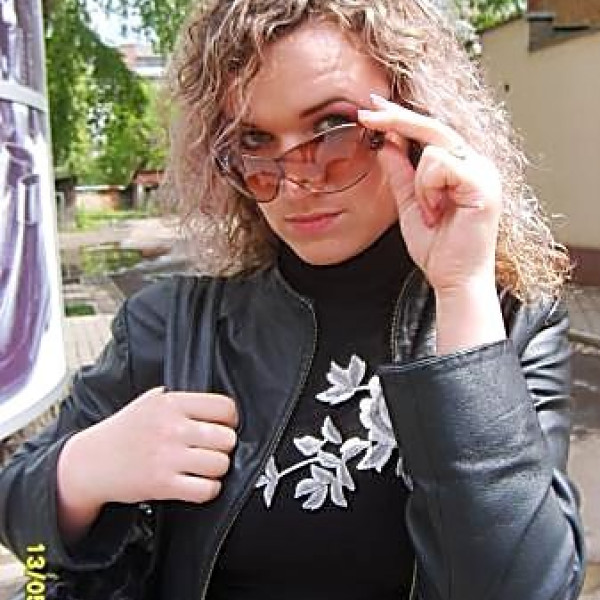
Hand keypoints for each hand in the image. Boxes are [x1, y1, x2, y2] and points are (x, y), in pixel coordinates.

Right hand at [59, 387, 238, 506]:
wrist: (91, 461)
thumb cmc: (125, 430)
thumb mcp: (151, 401)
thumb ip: (182, 400)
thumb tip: (217, 407)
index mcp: (171, 403)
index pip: (224, 407)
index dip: (230, 419)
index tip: (224, 425)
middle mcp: (171, 428)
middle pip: (227, 438)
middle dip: (225, 446)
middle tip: (214, 448)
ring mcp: (167, 457)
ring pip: (220, 464)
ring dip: (218, 468)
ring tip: (206, 466)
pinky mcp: (162, 484)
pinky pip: (206, 490)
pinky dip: (208, 489)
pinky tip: (199, 483)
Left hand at [358, 94, 502, 293]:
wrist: (454, 278)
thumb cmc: (438, 247)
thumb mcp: (409, 204)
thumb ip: (401, 173)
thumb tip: (388, 143)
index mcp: (462, 167)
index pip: (430, 132)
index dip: (401, 118)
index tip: (372, 108)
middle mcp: (476, 164)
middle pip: (433, 126)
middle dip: (397, 119)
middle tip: (368, 113)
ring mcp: (483, 172)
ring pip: (434, 148)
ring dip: (419, 184)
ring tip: (429, 212)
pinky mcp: (483, 184)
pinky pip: (441, 166)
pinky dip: (429, 190)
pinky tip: (436, 212)